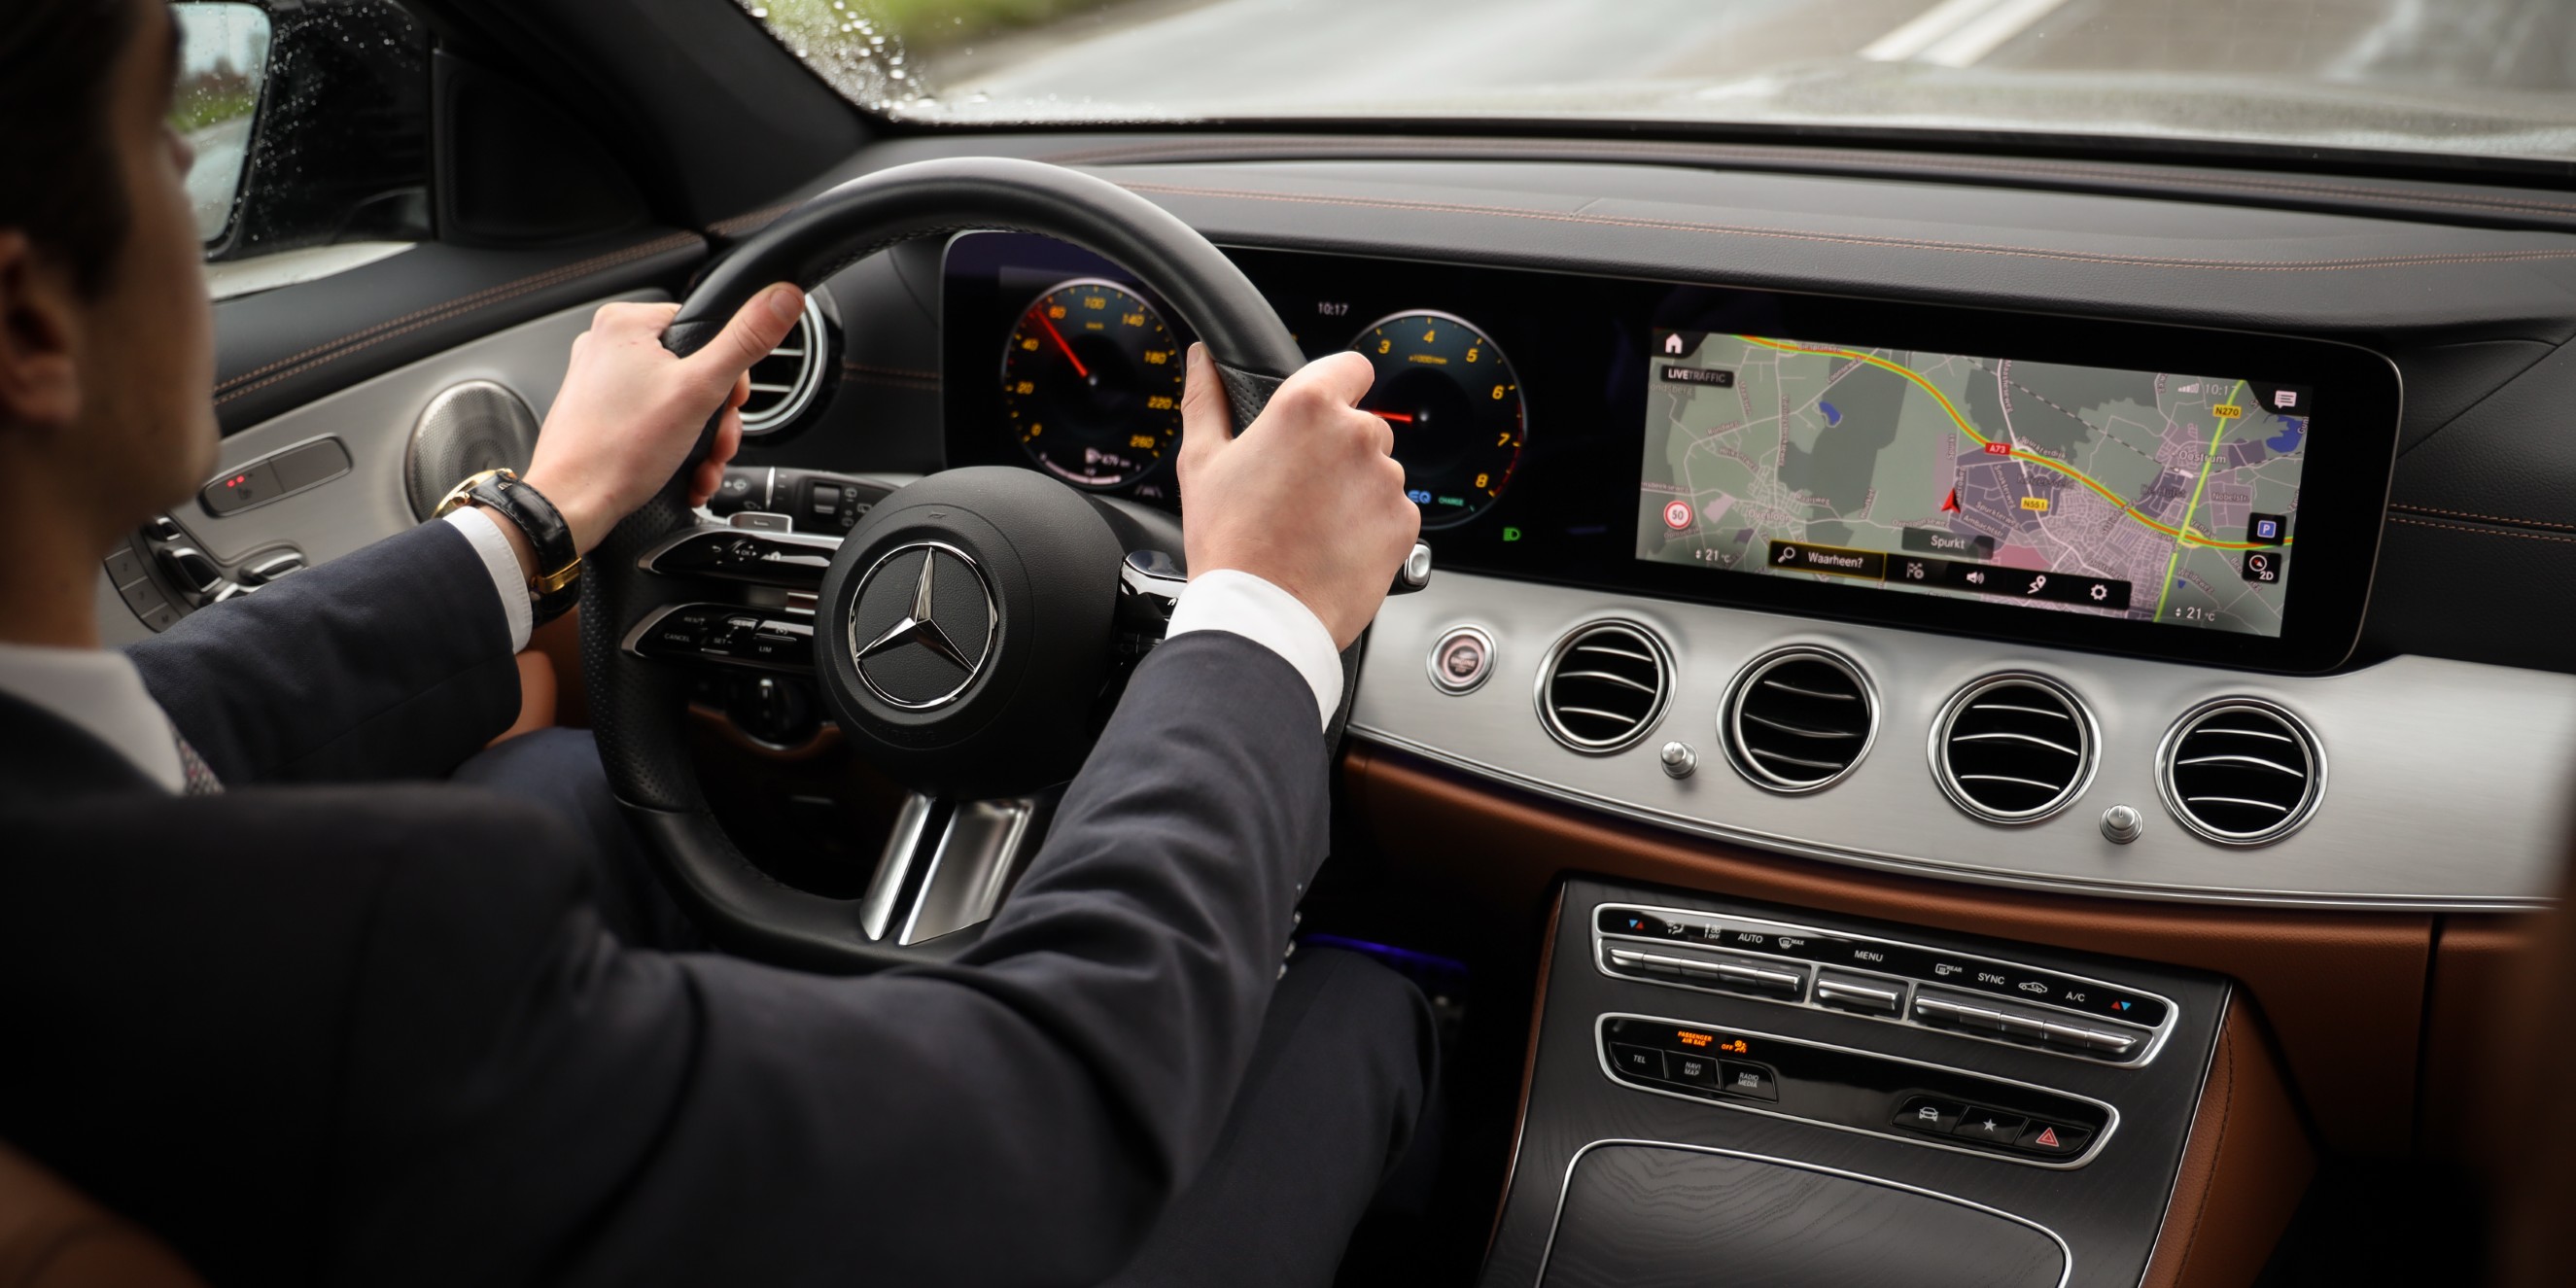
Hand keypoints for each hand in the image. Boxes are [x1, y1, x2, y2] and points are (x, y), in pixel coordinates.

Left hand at [519, 285, 804, 553]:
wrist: (571, 504)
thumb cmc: (617, 450)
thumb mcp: (699, 390)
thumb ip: (745, 341)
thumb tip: (783, 299)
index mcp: (625, 323)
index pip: (704, 328)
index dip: (730, 372)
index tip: (731, 404)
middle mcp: (606, 346)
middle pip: (693, 370)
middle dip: (716, 417)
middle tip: (716, 443)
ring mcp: (599, 382)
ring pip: (676, 401)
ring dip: (701, 439)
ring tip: (700, 464)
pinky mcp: (599, 413)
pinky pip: (652, 420)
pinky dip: (674, 447)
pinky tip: (683, 471)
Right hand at [1176, 344, 1419, 648]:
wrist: (1262, 616)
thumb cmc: (1229, 541)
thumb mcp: (1201, 463)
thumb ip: (1205, 399)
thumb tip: (1202, 360)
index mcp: (1308, 408)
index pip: (1351, 367)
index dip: (1337, 385)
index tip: (1322, 412)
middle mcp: (1356, 435)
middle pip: (1363, 424)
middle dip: (1338, 449)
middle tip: (1299, 488)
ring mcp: (1386, 480)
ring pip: (1379, 470)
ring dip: (1356, 488)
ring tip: (1314, 524)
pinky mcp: (1404, 522)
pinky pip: (1393, 510)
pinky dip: (1372, 524)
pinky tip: (1334, 545)